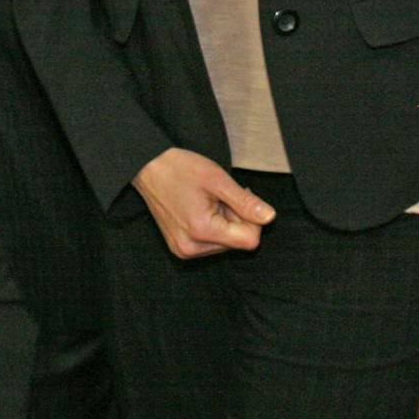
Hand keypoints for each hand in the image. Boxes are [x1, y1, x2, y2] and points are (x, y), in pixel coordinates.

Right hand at [132, 147, 273, 258]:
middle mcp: (191, 248)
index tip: (240, 198)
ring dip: (224, 223)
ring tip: (206, 202)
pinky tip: (199, 210)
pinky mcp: (180, 248)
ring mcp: (184, 250)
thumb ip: (246, 203)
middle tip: (219, 196)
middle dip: (235, 219)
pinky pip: (210, 244)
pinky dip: (212, 227)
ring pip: (225, 244)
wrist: (148, 168)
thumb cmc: (179, 169)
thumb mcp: (218, 180)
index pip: (249, 241)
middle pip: (237, 243)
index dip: (252, 219)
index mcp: (202, 231)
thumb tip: (270, 217)